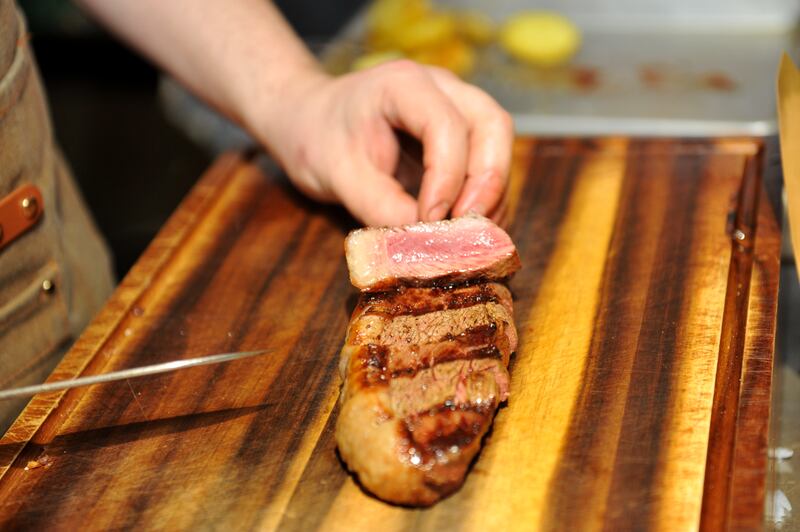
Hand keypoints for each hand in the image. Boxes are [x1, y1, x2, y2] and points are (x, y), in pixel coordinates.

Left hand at [256, 60, 513, 226]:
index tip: (430, 220)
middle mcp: (441, 88)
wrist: (309, 123)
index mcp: (404, 85)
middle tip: (469, 230)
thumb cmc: (318, 140)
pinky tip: (463, 231)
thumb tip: (424, 243)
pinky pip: (488, 166)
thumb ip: (380, 208)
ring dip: (491, 196)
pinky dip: (484, 201)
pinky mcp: (460, 136)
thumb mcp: (338, 176)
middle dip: (488, 183)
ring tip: (464, 238)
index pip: (447, 125)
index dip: (447, 178)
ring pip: (497, 146)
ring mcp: (455, 108)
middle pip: (493, 125)